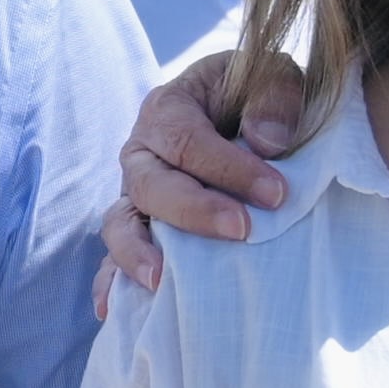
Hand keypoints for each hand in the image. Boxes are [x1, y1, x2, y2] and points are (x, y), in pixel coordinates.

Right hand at [96, 54, 313, 292]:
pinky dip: (111, 281)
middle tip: (242, 230)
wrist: (246, 114)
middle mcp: (142, 152)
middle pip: (151, 184)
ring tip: (161, 280)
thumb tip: (266, 141)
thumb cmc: (259, 97)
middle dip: (194, 211)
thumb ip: (274, 99)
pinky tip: (112, 310)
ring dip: (137, 252)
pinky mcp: (140, 227)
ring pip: (121, 222)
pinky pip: (117, 254)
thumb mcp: (275, 77)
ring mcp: (135, 193)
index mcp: (168, 109)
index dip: (230, 168)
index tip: (277, 194)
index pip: (188, 140)